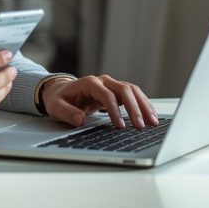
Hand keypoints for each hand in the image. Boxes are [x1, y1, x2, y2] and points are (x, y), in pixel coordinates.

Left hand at [41, 75, 160, 128]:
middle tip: (140, 126)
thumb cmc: (59, 99)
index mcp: (89, 83)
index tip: (120, 126)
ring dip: (144, 105)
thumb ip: (67, 113)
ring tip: (153, 122)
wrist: (61, 91)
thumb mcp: (56, 106)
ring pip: (132, 91)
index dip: (115, 110)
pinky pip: (133, 95)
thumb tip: (79, 119)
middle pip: (124, 90)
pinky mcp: (116, 91)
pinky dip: (143, 104)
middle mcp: (103, 81)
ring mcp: (111, 84)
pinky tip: (151, 116)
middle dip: (134, 108)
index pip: (106, 95)